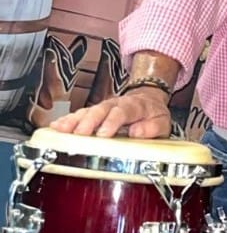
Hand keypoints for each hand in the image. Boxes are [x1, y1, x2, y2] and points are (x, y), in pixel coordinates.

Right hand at [51, 87, 172, 138]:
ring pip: (87, 111)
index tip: (104, 134)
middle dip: (88, 122)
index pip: (122, 112)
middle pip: (100, 110)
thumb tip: (137, 132)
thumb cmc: (154, 114)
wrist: (149, 98)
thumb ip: (153, 128)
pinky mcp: (95, 111)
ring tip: (61, 129)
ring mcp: (104, 106)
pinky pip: (80, 114)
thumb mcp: (163, 122)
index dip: (112, 122)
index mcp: (135, 106)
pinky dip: (68, 120)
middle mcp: (117, 103)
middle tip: (79, 134)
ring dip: (73, 120)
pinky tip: (56, 126)